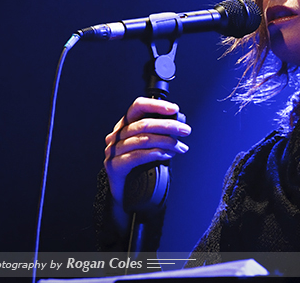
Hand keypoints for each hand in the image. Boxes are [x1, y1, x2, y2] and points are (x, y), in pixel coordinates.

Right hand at [104, 98, 190, 220]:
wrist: (124, 193)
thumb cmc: (138, 167)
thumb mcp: (148, 146)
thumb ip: (158, 134)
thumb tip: (179, 128)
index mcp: (125, 125)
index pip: (137, 106)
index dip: (156, 105)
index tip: (174, 109)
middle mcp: (117, 135)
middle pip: (144, 124)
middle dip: (169, 126)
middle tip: (185, 131)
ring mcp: (113, 150)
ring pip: (143, 139)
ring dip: (167, 142)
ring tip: (180, 147)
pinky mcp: (114, 166)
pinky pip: (137, 156)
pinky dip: (155, 154)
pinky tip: (167, 155)